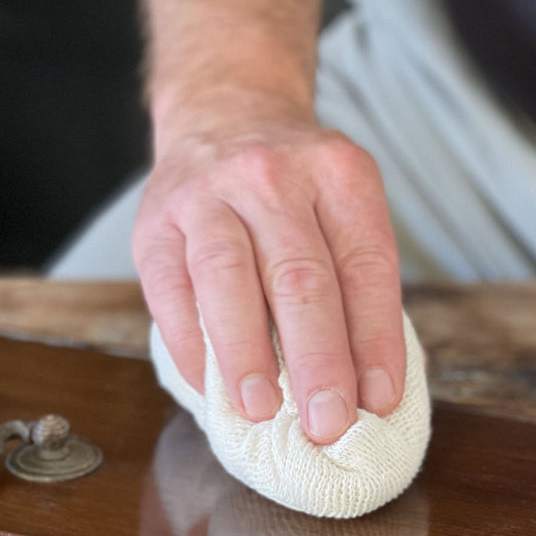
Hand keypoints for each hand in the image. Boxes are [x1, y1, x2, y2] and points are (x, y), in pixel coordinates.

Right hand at [133, 99, 404, 443]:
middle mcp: (274, 177)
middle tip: (328, 423)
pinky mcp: (156, 223)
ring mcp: (208, 196)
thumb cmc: (295, 187)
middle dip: (318, 359)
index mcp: (339, 176)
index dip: (374, 340)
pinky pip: (171, 292)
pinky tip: (211, 387)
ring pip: (228, 280)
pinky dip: (193, 347)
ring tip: (262, 410)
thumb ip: (355, 285)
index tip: (379, 400)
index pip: (365, 267)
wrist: (225, 113)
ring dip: (247, 354)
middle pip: (301, 278)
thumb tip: (365, 389)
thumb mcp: (344, 207)